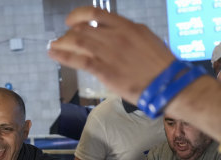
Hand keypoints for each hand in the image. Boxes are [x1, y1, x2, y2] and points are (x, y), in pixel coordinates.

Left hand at [48, 6, 174, 104]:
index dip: (78, 16)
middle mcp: (115, 36)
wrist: (167, 84)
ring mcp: (108, 53)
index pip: (95, 13)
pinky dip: (63, 55)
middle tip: (64, 41)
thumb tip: (114, 34)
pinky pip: (78, 60)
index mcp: (126, 26)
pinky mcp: (104, 71)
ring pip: (76, 42)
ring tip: (52, 46)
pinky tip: (54, 54)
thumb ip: (128, 34)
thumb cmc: (161, 65)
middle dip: (69, 34)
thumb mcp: (146, 39)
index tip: (71, 22)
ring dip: (61, 43)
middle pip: (82, 29)